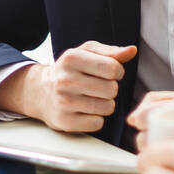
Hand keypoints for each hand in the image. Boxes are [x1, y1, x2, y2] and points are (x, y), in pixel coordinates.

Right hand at [0, 41, 136, 132]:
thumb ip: (111, 52)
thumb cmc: (71, 69)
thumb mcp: (87, 52)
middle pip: (112, 89)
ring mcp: (64, 102)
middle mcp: (65, 80)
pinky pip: (98, 123)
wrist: (42, 91)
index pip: (112, 68)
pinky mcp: (65, 122)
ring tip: (92, 98)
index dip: (117, 71)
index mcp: (72, 58)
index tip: (109, 72)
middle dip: (111, 88)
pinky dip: (96, 118)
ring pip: (107, 107)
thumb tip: (131, 50)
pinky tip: (85, 110)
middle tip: (98, 86)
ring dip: (105, 104)